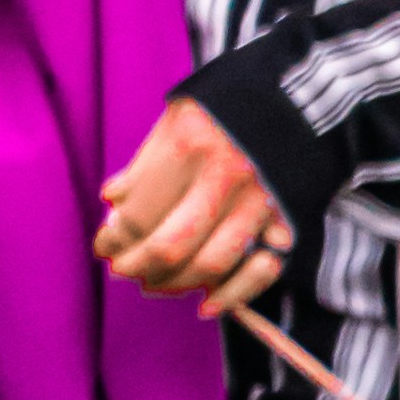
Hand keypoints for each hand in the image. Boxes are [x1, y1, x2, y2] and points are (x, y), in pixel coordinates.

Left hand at [94, 97, 290, 307]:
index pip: (137, 213)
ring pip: (209, 266)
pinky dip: (232, 296)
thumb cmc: (225, 103)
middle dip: (137, 267)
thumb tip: (111, 200)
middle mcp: (225, 175)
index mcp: (190, 143)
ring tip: (152, 282)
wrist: (298, 95)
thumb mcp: (177, 115)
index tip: (102, 246)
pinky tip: (205, 305)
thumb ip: (145, 161)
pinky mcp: (285, 218)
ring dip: (174, 284)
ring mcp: (258, 200)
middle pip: (169, 247)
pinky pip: (259, 272)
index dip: (112, 239)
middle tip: (122, 269)